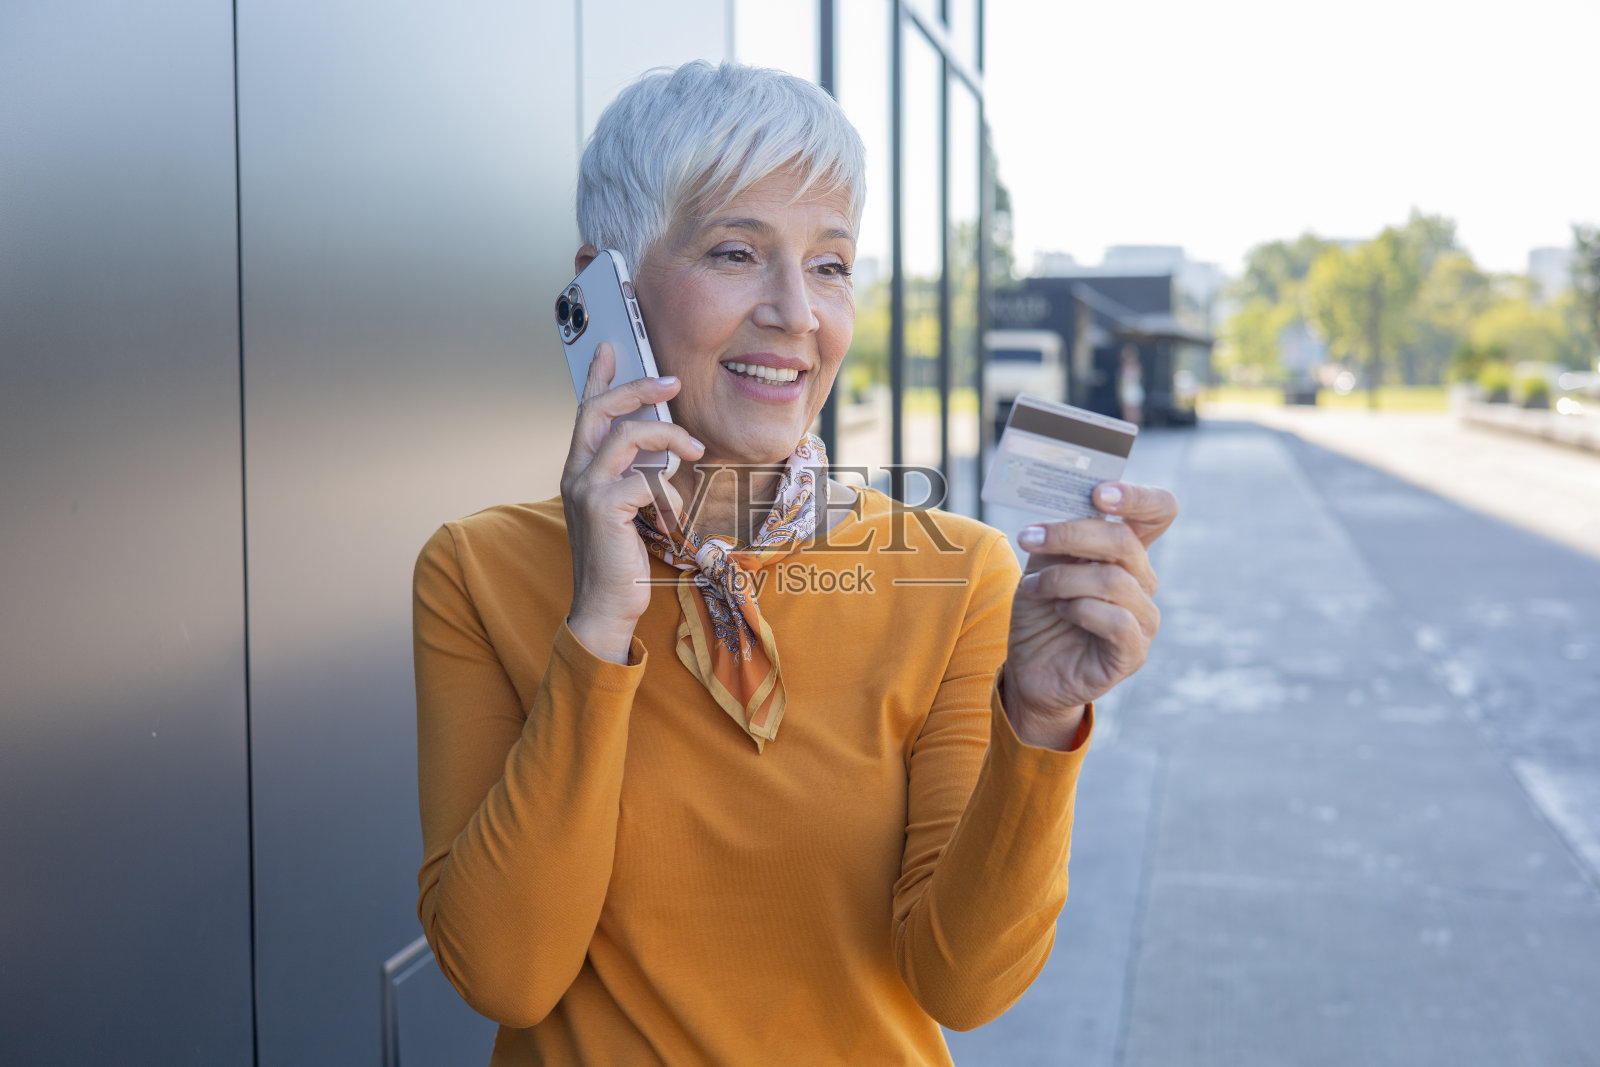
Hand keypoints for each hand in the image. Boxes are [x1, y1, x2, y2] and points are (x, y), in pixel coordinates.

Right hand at [560, 343, 704, 661]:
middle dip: (638, 387)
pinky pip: (645, 478)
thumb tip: (661, 450)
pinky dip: (668, 488)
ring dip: (669, 434)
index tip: (612, 348)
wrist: (606, 607)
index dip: (599, 378)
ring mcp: (586, 490)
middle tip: (672, 381)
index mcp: (580, 470)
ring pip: (628, 436)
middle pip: (602, 410)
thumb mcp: (626, 510)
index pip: (586, 412)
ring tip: (696, 448)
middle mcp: (576, 474)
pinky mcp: (604, 508)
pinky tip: (675, 510)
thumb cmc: (621, 561)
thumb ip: (633, 477)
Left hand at [1003, 482, 1178, 748]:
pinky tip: (1060, 611)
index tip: (1100, 493)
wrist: (1029, 667)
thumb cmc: (1041, 610)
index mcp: (1126, 551)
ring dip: (1062, 580)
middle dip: (1071, 534)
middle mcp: (1142, 580)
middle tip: (1029, 537)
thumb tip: (1067, 503)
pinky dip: (1080, 610)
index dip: (1138, 497)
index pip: (1159, 511)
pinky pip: (1117, 621)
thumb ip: (1061, 536)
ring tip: (1032, 588)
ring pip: (1113, 581)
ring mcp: (1143, 617)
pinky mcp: (1133, 651)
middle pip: (1124, 541)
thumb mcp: (1044, 564)